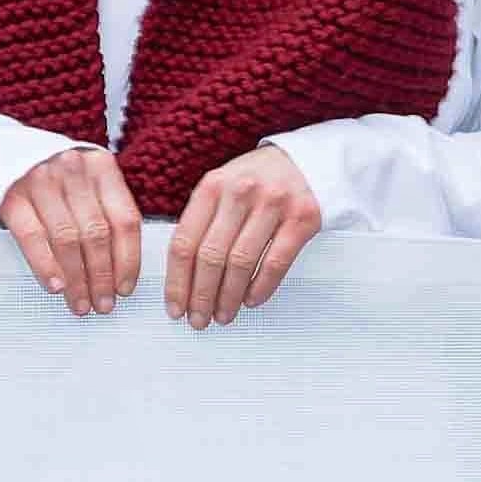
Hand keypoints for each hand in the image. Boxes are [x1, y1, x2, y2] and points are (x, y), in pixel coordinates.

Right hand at [0, 146, 145, 316]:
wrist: (9, 158)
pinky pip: (33, 238)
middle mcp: (72, 168)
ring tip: (81, 302)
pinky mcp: (13, 198)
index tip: (125, 289)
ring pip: (67, 239)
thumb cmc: (60, 183)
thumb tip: (121, 274)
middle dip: (101, 276)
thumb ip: (108, 216)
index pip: (124, 220)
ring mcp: (40, 181)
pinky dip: (46, 266)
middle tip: (103, 304)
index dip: (128, 260)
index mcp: (101, 165)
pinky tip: (56, 286)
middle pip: (96, 233)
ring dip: (77, 278)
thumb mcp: (91, 187)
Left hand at [160, 146, 326, 327]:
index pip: (185, 242)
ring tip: (223, 314)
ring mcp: (273, 203)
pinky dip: (260, 288)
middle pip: (210, 256)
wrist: (305, 162)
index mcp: (212, 185)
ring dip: (228, 297)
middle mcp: (240, 192)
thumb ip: (201, 222)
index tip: (175, 306)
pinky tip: (250, 300)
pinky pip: (275, 262)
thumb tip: (181, 276)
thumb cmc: (256, 181)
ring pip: (241, 263)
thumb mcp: (222, 188)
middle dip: (201, 296)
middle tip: (199, 319)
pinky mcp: (302, 218)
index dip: (177, 281)